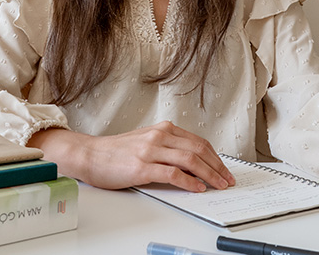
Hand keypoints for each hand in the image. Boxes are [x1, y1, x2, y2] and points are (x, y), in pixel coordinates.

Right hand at [28, 121, 235, 192]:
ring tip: (218, 185)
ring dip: (209, 174)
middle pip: (198, 149)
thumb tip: (193, 163)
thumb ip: (168, 147)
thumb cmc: (117, 152)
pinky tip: (197, 188)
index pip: (198, 141)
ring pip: (190, 160)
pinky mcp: (142, 167)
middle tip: (227, 179)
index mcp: (163, 129)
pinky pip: (172, 173)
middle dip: (217, 166)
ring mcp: (151, 150)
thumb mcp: (147, 141)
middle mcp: (160, 136)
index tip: (223, 169)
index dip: (215, 157)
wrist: (91, 155)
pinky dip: (189, 181)